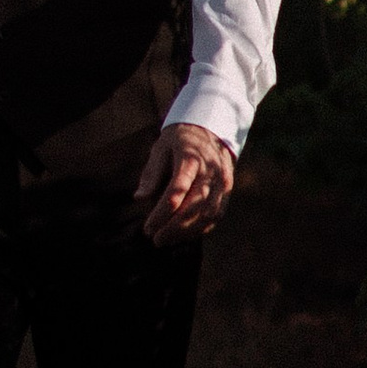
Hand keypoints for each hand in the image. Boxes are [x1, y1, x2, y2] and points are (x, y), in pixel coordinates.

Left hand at [133, 122, 234, 246]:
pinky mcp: (228, 189)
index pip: (177, 190)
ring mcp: (222, 181)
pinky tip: (184, 235)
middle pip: (194, 206)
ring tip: (167, 240)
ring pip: (208, 214)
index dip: (161, 213)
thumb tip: (139, 198)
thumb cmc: (180, 141)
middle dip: (174, 227)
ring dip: (187, 232)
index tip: (147, 228)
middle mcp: (210, 171)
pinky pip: (217, 215)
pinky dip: (201, 229)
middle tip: (156, 239)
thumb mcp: (161, 148)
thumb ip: (151, 174)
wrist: (211, 127)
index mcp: (191, 158)